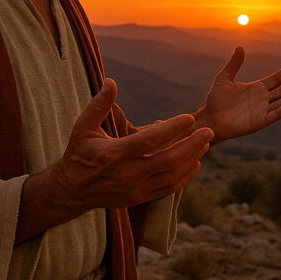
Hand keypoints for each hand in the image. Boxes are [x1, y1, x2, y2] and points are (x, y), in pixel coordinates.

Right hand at [55, 78, 212, 210]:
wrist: (71, 191)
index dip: (172, 129)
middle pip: (168, 160)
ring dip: (191, 159)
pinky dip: (184, 177)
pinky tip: (194, 163)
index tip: (189, 117)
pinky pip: (168, 189)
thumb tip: (110, 81)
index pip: (150, 140)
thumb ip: (99, 104)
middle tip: (209, 132)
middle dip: (191, 145)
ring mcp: (135, 189)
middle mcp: (128, 173)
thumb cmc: (78, 153)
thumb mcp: (83, 127)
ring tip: (206, 144)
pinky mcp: (139, 198)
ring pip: (171, 175)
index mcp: (115, 153)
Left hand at [196, 47, 280, 144]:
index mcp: (256, 89)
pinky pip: (277, 114)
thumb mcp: (224, 78)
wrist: (210, 118)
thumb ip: (234, 64)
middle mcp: (262, 99)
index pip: (276, 80)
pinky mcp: (260, 121)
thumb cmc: (215, 100)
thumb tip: (240, 47)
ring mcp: (263, 111)